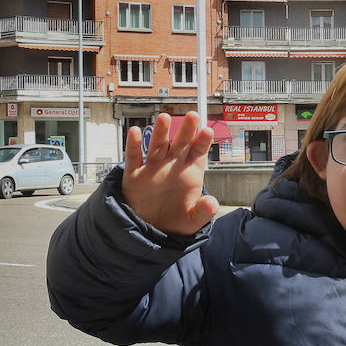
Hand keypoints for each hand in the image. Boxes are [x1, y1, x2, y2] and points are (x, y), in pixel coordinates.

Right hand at [122, 112, 218, 235]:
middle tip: (192, 116)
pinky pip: (134, 158)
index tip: (207, 131)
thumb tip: (212, 203)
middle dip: (186, 130)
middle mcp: (171, 165)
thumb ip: (203, 212)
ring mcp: (153, 168)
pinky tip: (135, 132)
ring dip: (160, 132)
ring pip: (157, 146)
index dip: (202, 142)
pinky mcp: (135, 175)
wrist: (150, 230)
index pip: (198, 152)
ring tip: (164, 118)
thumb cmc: (174, 221)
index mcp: (188, 172)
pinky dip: (134, 145)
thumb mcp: (191, 221)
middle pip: (180, 143)